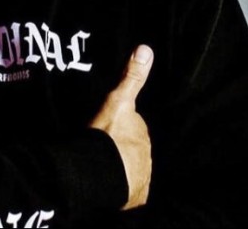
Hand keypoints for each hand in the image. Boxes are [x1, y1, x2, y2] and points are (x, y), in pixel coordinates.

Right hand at [90, 45, 153, 209]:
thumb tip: (146, 48)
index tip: (109, 129)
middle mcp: (146, 156)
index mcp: (141, 133)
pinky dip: (123, 190)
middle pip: (132, 149)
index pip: (133, 128)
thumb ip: (132, 77)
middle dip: (121, 148)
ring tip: (102, 167)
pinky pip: (129, 193)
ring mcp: (141, 177)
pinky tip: (110, 188)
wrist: (101, 172)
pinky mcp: (134, 198)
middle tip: (102, 148)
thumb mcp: (118, 101)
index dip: (120, 128)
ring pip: (131, 170)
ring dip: (121, 169)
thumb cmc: (108, 135)